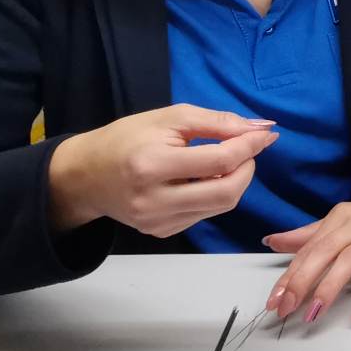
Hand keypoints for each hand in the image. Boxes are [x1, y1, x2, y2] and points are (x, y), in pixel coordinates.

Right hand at [46, 104, 276, 236]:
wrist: (84, 175)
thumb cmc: (126, 138)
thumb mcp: (169, 118)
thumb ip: (216, 122)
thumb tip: (258, 128)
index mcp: (152, 165)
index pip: (219, 162)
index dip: (249, 147)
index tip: (266, 135)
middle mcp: (153, 200)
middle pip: (226, 194)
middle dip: (247, 169)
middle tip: (247, 150)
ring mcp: (156, 222)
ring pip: (219, 207)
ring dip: (233, 182)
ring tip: (223, 161)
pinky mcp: (160, 232)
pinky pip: (203, 215)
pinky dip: (214, 195)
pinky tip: (201, 179)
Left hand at [263, 182, 350, 324]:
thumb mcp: (344, 221)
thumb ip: (309, 234)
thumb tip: (272, 241)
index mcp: (340, 217)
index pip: (309, 248)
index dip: (289, 275)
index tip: (275, 300)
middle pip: (324, 252)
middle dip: (302, 281)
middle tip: (287, 307)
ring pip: (350, 259)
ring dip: (329, 287)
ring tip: (315, 311)